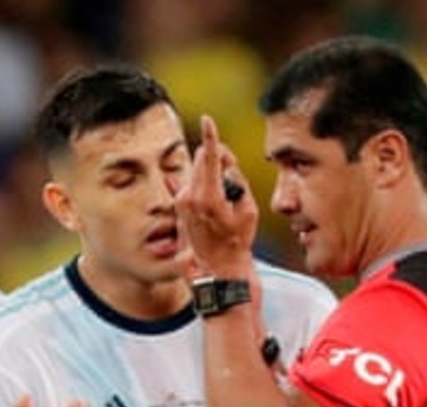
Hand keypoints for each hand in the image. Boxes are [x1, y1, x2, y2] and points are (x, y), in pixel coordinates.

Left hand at [175, 115, 258, 280]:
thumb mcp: (248, 209)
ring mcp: (181, 201)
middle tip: (231, 177)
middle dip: (217, 158)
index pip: (209, 156)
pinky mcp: (178, 206)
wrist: (218, 267)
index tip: (207, 119)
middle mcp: (190, 196)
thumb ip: (237, 179)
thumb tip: (225, 161)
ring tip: (222, 200)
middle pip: (202, 159)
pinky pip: (189, 182)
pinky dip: (201, 182)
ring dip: (210, 174)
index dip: (210, 135)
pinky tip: (208, 195)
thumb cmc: (237, 241)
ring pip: (197, 170)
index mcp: (209, 196)